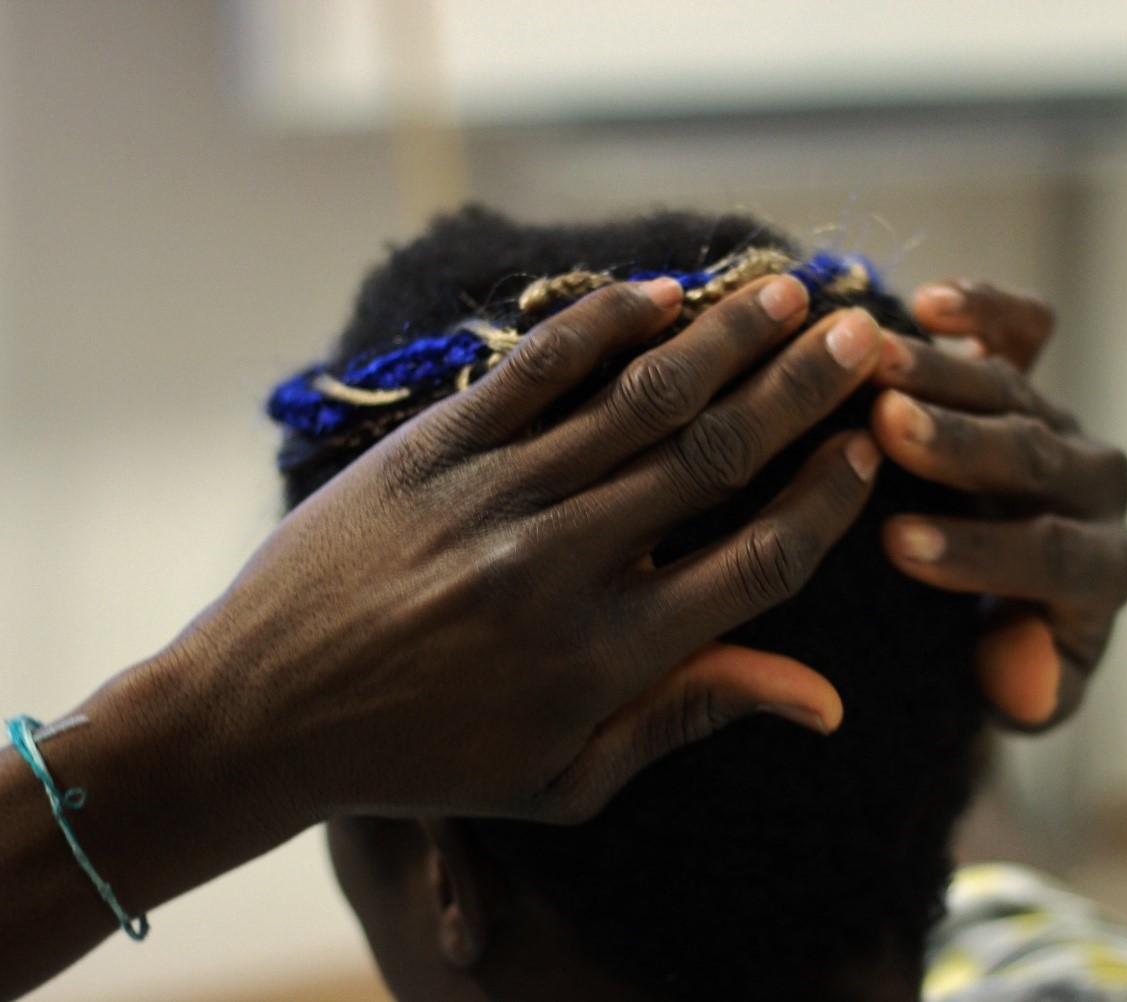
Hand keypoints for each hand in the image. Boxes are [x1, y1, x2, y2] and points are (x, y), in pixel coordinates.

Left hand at [169, 275, 882, 823]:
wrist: (259, 715)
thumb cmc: (427, 760)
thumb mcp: (566, 776)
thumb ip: (691, 715)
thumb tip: (825, 699)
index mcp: (609, 657)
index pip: (757, 560)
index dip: (827, 498)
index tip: (867, 448)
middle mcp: (565, 565)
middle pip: (717, 456)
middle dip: (804, 389)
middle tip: (863, 336)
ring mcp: (498, 497)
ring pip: (639, 399)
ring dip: (726, 338)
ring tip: (789, 293)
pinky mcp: (436, 449)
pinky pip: (537, 368)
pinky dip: (604, 324)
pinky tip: (661, 294)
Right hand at [870, 280, 1126, 729]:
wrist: (996, 597)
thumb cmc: (996, 651)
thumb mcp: (1021, 694)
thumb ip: (1032, 694)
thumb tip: (1022, 677)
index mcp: (1106, 568)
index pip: (1053, 556)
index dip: (979, 549)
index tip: (900, 542)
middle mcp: (1096, 488)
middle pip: (1036, 457)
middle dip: (960, 443)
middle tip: (888, 425)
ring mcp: (1063, 423)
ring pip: (1015, 389)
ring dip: (942, 370)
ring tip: (873, 359)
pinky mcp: (1033, 375)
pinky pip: (1027, 329)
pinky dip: (987, 307)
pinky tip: (928, 301)